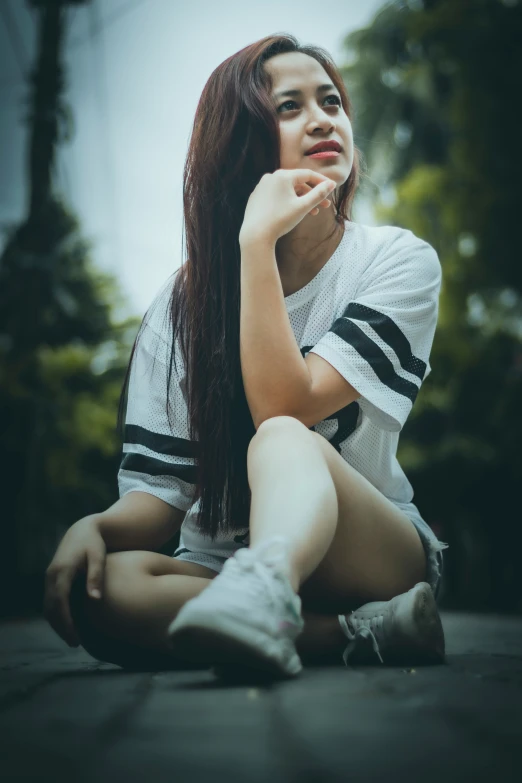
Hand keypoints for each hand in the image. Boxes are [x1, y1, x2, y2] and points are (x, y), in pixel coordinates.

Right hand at [43, 515, 106, 647]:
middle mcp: (51, 575)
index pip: (60, 602)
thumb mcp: (98, 556)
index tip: (75, 637)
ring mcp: (49, 577)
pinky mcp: (52, 578)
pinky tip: (70, 623)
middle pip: (50, 607)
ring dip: (57, 623)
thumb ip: (96, 576)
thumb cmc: (94, 543)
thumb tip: (95, 599)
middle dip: (60, 627)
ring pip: (47, 606)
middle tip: (75, 643)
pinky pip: (50, 601)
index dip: (66, 622)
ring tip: (73, 637)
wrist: (83, 529)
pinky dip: (57, 614)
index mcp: (62, 570)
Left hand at [239, 168, 335, 247]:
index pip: (308, 174)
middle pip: (297, 183)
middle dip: (312, 194)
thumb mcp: (303, 207)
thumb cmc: (280, 220)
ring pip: (287, 190)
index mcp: (283, 176)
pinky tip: (293, 213)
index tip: (332, 188)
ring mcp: (262, 187)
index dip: (322, 181)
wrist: (255, 235)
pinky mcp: (256, 198)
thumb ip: (318, 194)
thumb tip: (331, 184)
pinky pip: (276, 196)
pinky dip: (287, 202)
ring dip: (301, 200)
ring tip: (312, 212)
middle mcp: (271, 177)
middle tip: (325, 205)